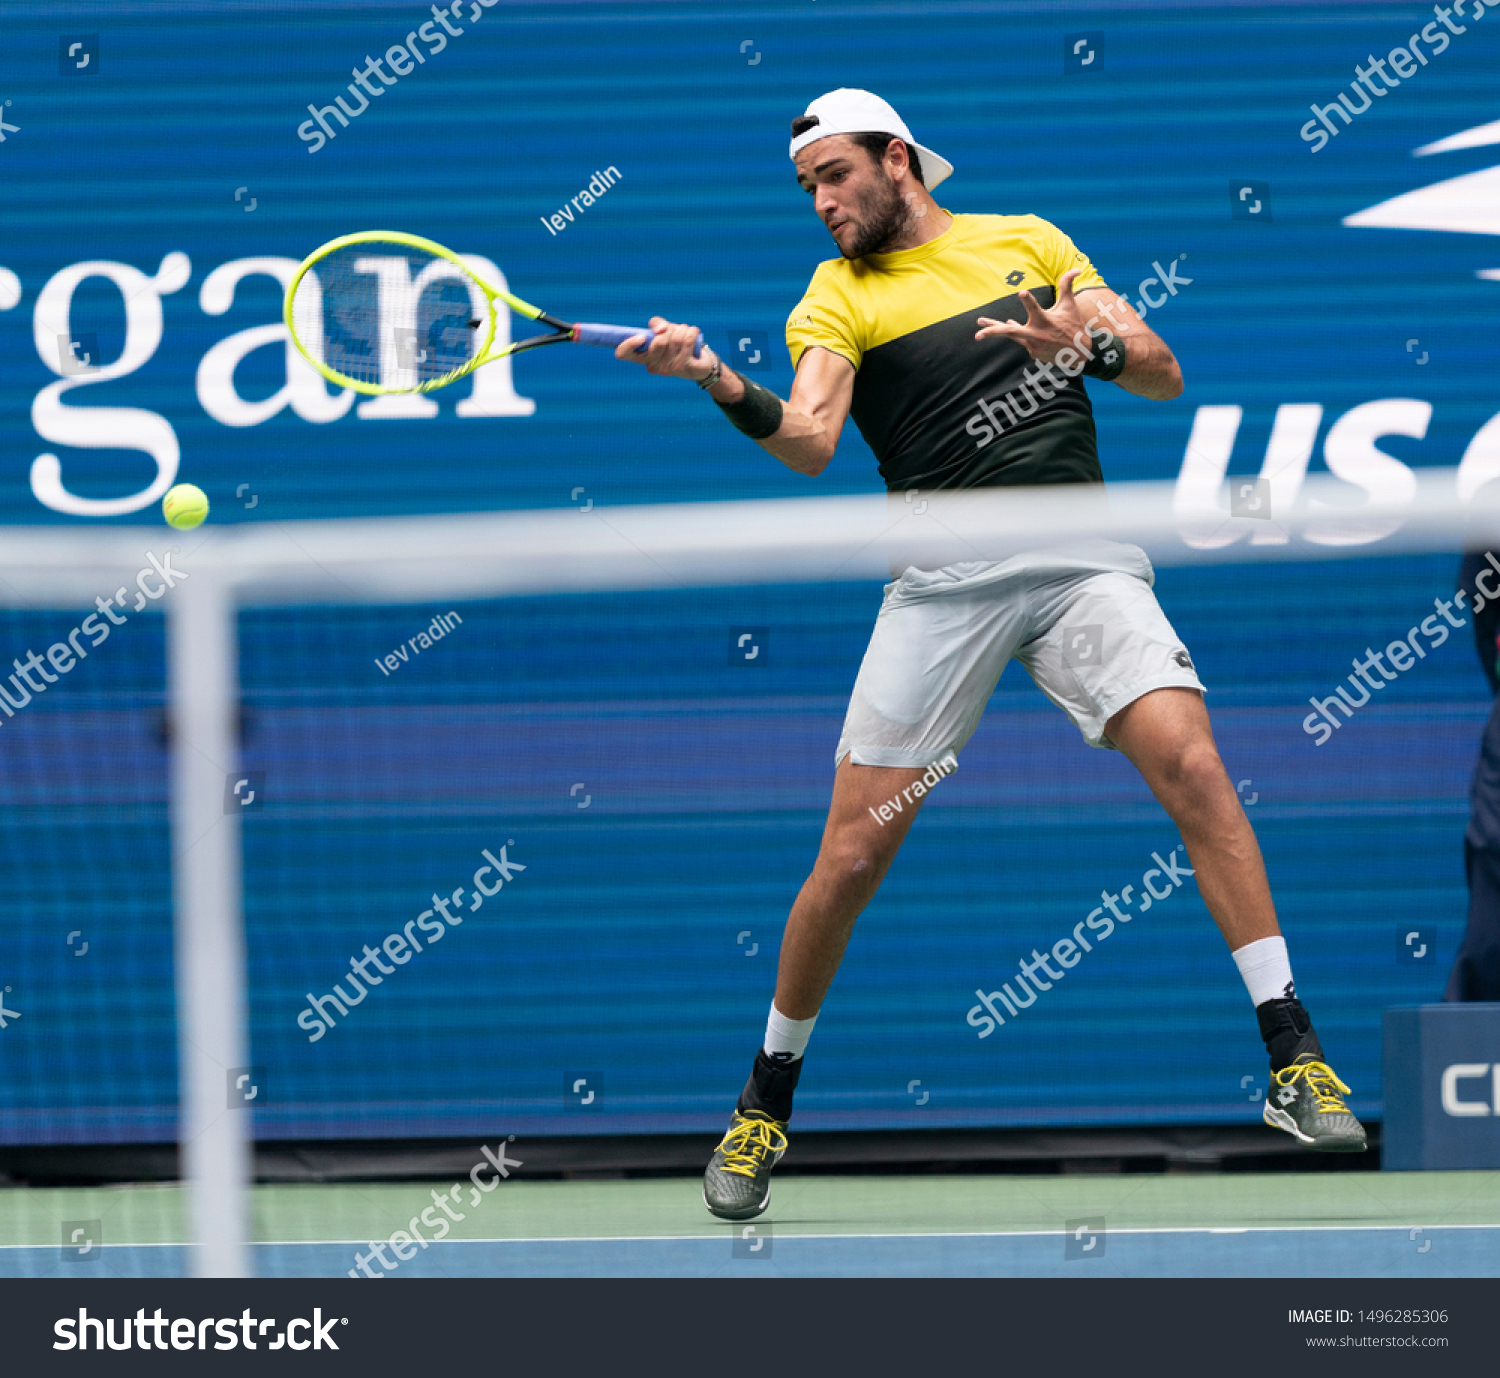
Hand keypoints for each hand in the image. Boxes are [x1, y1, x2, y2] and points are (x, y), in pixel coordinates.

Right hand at [614, 315, 716, 381]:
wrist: (700, 362)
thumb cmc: (678, 344)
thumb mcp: (663, 331)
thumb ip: (656, 324)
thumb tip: (660, 330)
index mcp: (643, 358)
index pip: (623, 354)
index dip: (628, 344)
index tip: (642, 337)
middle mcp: (654, 366)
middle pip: (658, 341)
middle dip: (669, 329)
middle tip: (674, 332)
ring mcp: (670, 369)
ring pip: (676, 339)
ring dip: (683, 329)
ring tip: (685, 333)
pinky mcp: (686, 367)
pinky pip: (688, 340)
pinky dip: (693, 332)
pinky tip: (694, 335)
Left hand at [974, 268, 1094, 365]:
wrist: (1078, 354)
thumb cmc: (1073, 325)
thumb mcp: (1070, 305)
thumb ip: (1067, 286)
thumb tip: (1078, 268)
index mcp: (1045, 320)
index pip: (1035, 308)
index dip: (1028, 300)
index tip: (1022, 292)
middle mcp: (1036, 334)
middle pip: (1011, 332)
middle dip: (993, 329)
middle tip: (979, 323)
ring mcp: (1032, 345)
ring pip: (1011, 335)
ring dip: (994, 331)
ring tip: (978, 333)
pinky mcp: (1032, 352)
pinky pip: (1021, 339)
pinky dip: (1018, 332)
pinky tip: (1011, 324)